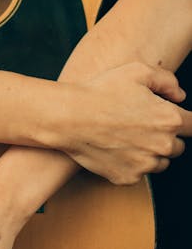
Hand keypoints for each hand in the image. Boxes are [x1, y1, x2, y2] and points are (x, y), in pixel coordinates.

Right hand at [61, 62, 191, 184]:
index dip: (188, 121)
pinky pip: (138, 173)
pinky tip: (115, 148)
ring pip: (160, 163)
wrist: (68, 118)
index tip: (180, 121)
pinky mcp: (127, 177)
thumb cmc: (100, 92)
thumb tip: (179, 96)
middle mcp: (162, 146)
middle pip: (179, 147)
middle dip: (166, 137)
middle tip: (143, 125)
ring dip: (151, 153)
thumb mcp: (137, 71)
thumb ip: (167, 81)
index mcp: (169, 119)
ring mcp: (144, 165)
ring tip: (128, 137)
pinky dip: (131, 164)